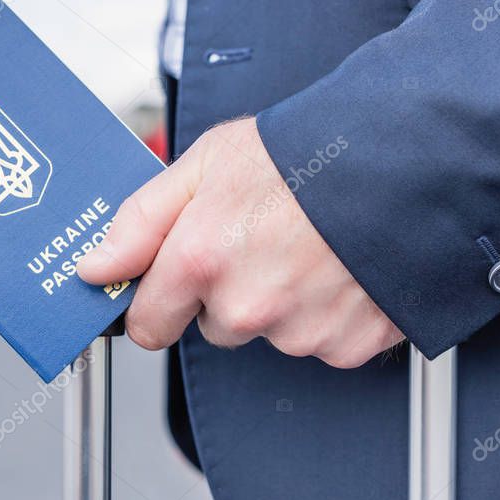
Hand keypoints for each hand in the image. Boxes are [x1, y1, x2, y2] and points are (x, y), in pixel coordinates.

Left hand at [77, 117, 403, 367]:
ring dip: (282, 302)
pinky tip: (339, 270)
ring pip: (270, 333)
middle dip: (229, 292)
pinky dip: (328, 313)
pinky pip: (321, 341)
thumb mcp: (206, 162)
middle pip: (215, 327)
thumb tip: (95, 268)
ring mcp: (300, 332)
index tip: (176, 285)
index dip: (160, 302)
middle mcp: (246, 308)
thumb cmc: (308, 153)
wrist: (404, 159)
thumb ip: (140, 221)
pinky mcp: (347, 345)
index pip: (148, 326)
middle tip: (264, 240)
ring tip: (309, 248)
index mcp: (201, 262)